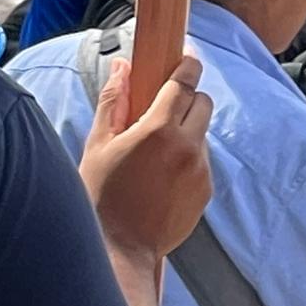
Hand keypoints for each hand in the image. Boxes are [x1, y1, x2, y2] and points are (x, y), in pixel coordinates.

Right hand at [81, 54, 211, 261]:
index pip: (184, 84)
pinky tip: (162, 170)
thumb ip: (114, 100)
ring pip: (202, 132)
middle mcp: (187, 148)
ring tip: (156, 145)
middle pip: (202, 103)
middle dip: (187, 96)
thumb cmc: (103, 194)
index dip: (187, 65)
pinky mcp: (206, 191)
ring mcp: (200, 171)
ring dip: (186, 128)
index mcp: (158, 130)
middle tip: (163, 104)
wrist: (122, 249)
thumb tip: (122, 67)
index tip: (186, 56)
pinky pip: (202, 159)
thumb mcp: (99, 143)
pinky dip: (188, 154)